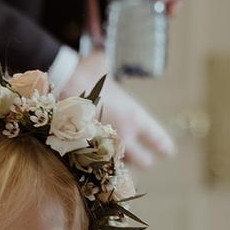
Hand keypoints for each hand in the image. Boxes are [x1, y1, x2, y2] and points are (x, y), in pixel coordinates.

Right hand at [61, 50, 176, 168]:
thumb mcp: (102, 64)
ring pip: (121, 170)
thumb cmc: (83, 72)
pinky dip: (100, 171)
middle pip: (143, 161)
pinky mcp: (87, 154)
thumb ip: (106, 65)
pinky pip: (99, 169)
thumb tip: (100, 56)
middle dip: (141, 161)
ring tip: (120, 172)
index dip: (162, 145)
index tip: (168, 152)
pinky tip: (98, 172)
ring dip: (121, 169)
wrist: (61, 85)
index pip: (156, 137)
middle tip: (142, 161)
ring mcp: (106, 147)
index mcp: (134, 116)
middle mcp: (125, 135)